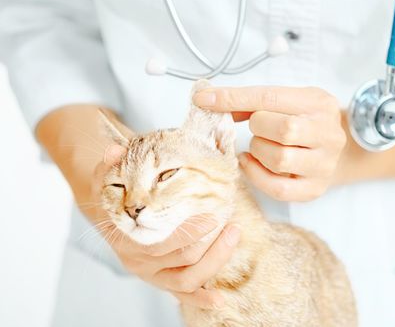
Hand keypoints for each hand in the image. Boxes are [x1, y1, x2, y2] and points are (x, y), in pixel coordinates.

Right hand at [87, 145, 240, 308]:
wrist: (109, 216)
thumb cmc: (115, 195)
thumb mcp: (106, 176)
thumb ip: (109, 163)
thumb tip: (114, 149)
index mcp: (126, 238)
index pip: (162, 243)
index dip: (190, 233)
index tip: (214, 216)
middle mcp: (137, 261)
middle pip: (181, 260)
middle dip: (211, 245)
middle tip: (233, 225)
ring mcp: (150, 274)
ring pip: (186, 280)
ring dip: (214, 262)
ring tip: (234, 237)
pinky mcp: (159, 281)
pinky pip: (181, 295)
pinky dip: (200, 298)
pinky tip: (219, 298)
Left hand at [193, 86, 345, 200]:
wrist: (338, 151)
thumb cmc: (304, 122)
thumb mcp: (287, 102)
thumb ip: (251, 103)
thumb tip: (208, 101)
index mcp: (319, 103)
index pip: (271, 98)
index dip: (234, 98)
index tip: (204, 99)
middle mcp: (328, 134)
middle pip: (284, 129)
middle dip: (258, 128)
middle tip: (258, 128)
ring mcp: (324, 164)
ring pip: (280, 159)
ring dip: (258, 151)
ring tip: (261, 145)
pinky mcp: (315, 189)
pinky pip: (278, 188)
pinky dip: (256, 175)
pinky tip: (252, 162)